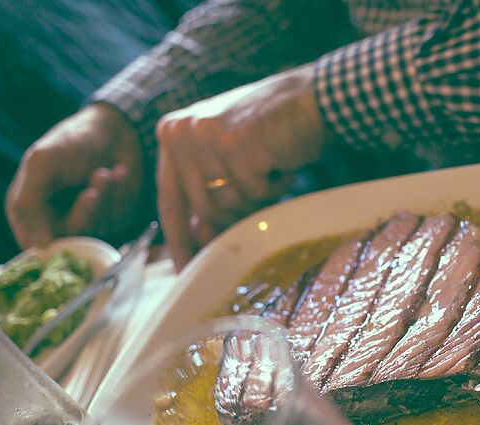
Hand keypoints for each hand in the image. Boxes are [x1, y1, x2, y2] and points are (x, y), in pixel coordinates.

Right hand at [5, 104, 143, 247]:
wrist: (114, 129)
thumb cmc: (73, 142)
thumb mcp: (43, 163)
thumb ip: (29, 200)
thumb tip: (38, 246)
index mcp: (31, 208)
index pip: (33, 243)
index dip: (49, 242)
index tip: (66, 225)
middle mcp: (58, 220)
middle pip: (70, 240)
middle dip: (85, 213)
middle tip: (93, 191)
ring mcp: (88, 221)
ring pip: (96, 229)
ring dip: (103, 199)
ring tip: (105, 172)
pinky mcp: (113, 218)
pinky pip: (117, 219)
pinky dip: (118, 195)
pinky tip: (118, 172)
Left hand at [155, 65, 326, 269]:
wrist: (309, 98)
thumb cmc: (271, 129)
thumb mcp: (227, 156)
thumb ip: (208, 190)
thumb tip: (199, 240)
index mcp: (172, 134)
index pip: (170, 200)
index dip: (179, 240)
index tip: (187, 271)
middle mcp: (182, 133)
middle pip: (203, 210)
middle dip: (236, 212)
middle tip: (261, 192)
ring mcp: (207, 139)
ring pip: (229, 205)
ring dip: (258, 196)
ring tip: (270, 167)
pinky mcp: (236, 146)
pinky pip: (255, 193)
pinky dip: (275, 186)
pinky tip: (280, 162)